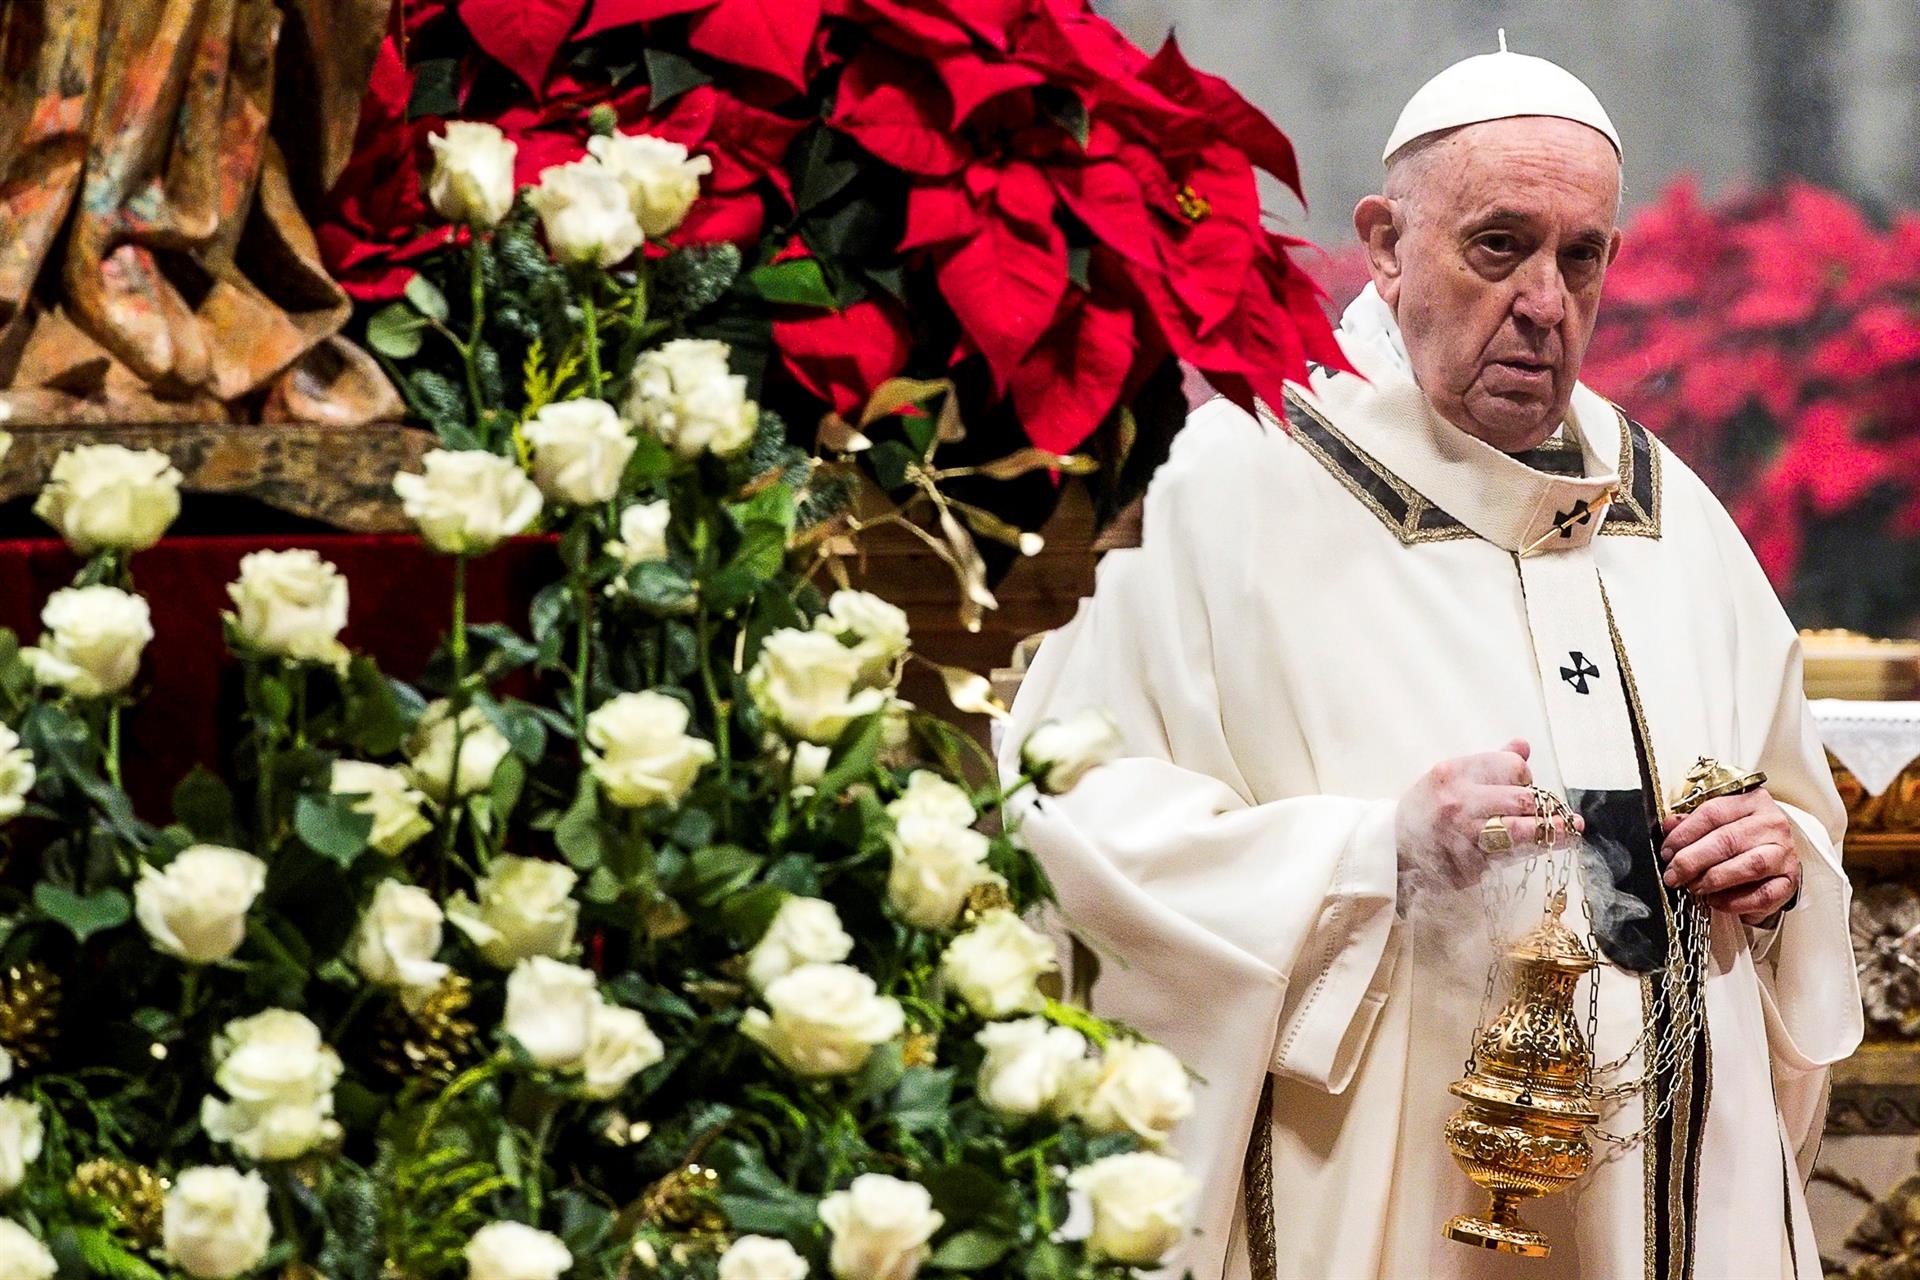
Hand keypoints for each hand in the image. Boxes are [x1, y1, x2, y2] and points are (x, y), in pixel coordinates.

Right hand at [1394, 740, 1582, 888]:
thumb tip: (1524, 744)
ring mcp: (1462, 837)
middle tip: (1556, 813)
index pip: (1512, 766)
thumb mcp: (1449, 777)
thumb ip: (1488, 762)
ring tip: (1572, 830)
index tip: (1525, 784)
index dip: (1526, 776)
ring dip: (1553, 833)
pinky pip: (1508, 858)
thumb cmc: (1425, 809)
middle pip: (1522, 799)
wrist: (1391, 849)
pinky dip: (1526, 854)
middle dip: (1545, 807)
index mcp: (1453, 774)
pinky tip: (1540, 849)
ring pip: (1522, 833)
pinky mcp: (1467, 867)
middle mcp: (1458, 803)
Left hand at [1660, 787, 1799, 923]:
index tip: (1667, 851)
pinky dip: (1735, 901)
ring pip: (1748, 866)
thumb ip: (1693, 823)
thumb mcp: (1718, 823)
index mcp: (1752, 801)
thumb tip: (1669, 825)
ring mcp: (1784, 853)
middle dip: (1692, 860)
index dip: (1684, 834)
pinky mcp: (1789, 881)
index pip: (1713, 812)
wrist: (1774, 860)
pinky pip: (1762, 895)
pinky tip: (1716, 900)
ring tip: (1693, 887)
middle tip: (1674, 874)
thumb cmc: (1743, 839)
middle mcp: (1772, 825)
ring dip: (1713, 879)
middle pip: (1727, 840)